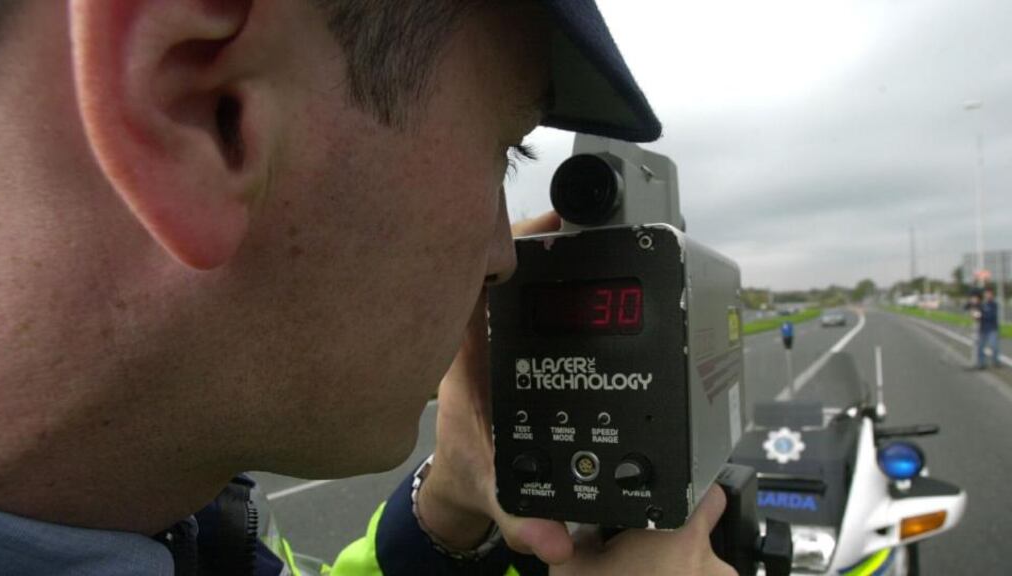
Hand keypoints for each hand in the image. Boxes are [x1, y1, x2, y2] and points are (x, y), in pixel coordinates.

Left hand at [416, 212, 572, 563]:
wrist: (464, 475)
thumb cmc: (470, 466)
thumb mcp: (493, 488)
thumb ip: (522, 516)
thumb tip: (551, 537)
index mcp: (464, 351)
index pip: (471, 274)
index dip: (504, 239)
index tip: (549, 223)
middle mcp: (477, 328)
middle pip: (498, 254)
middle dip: (542, 231)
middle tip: (592, 217)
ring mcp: (496, 324)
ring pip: (516, 263)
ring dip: (553, 244)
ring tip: (601, 226)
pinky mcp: (515, 328)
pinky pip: (532, 284)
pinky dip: (560, 268)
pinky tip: (597, 261)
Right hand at [551, 485, 736, 575]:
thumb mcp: (573, 564)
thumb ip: (585, 531)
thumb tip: (592, 520)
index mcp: (679, 538)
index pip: (709, 493)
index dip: (693, 494)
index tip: (678, 503)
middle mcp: (711, 566)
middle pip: (702, 540)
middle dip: (677, 550)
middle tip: (644, 567)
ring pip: (704, 575)